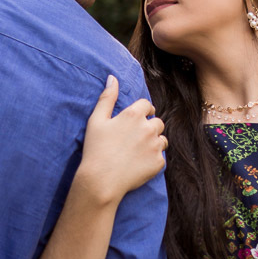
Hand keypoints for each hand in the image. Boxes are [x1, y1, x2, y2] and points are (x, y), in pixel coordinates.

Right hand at [76, 76, 165, 204]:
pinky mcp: (159, 163)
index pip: (147, 105)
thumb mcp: (96, 120)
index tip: (137, 118)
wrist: (101, 180)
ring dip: (154, 142)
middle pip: (158, 122)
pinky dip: (153, 159)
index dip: (143, 111)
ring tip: (138, 151)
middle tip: (135, 138)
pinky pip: (161, 157)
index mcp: (134, 115)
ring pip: (162, 139)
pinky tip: (139, 163)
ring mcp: (155, 146)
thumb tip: (112, 78)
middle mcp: (148, 128)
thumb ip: (107, 97)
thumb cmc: (96, 149)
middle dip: (150, 127)